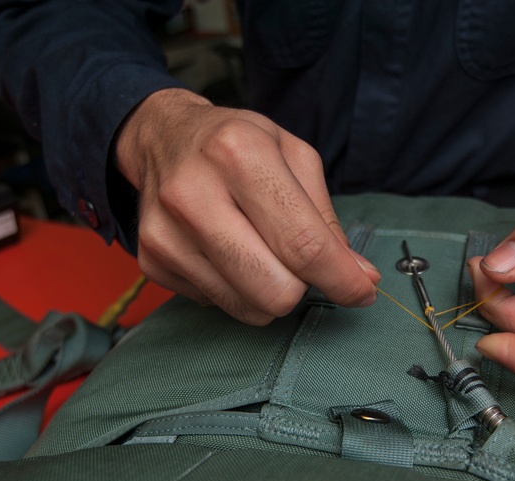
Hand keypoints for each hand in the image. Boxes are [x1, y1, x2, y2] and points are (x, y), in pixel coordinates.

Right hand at [115, 88, 378, 324]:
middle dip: (301, 287)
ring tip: (260, 252)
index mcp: (238, 153)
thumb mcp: (293, 156)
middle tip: (299, 263)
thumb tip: (360, 278)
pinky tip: (226, 252)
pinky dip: (235, 289)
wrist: (163, 138)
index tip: (362, 291)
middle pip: (275, 290)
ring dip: (268, 292)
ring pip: (248, 308)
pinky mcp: (152, 261)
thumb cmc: (237, 145)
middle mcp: (193, 193)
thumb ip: (327, 220)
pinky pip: (218, 305)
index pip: (303, 243)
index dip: (341, 279)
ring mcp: (166, 232)